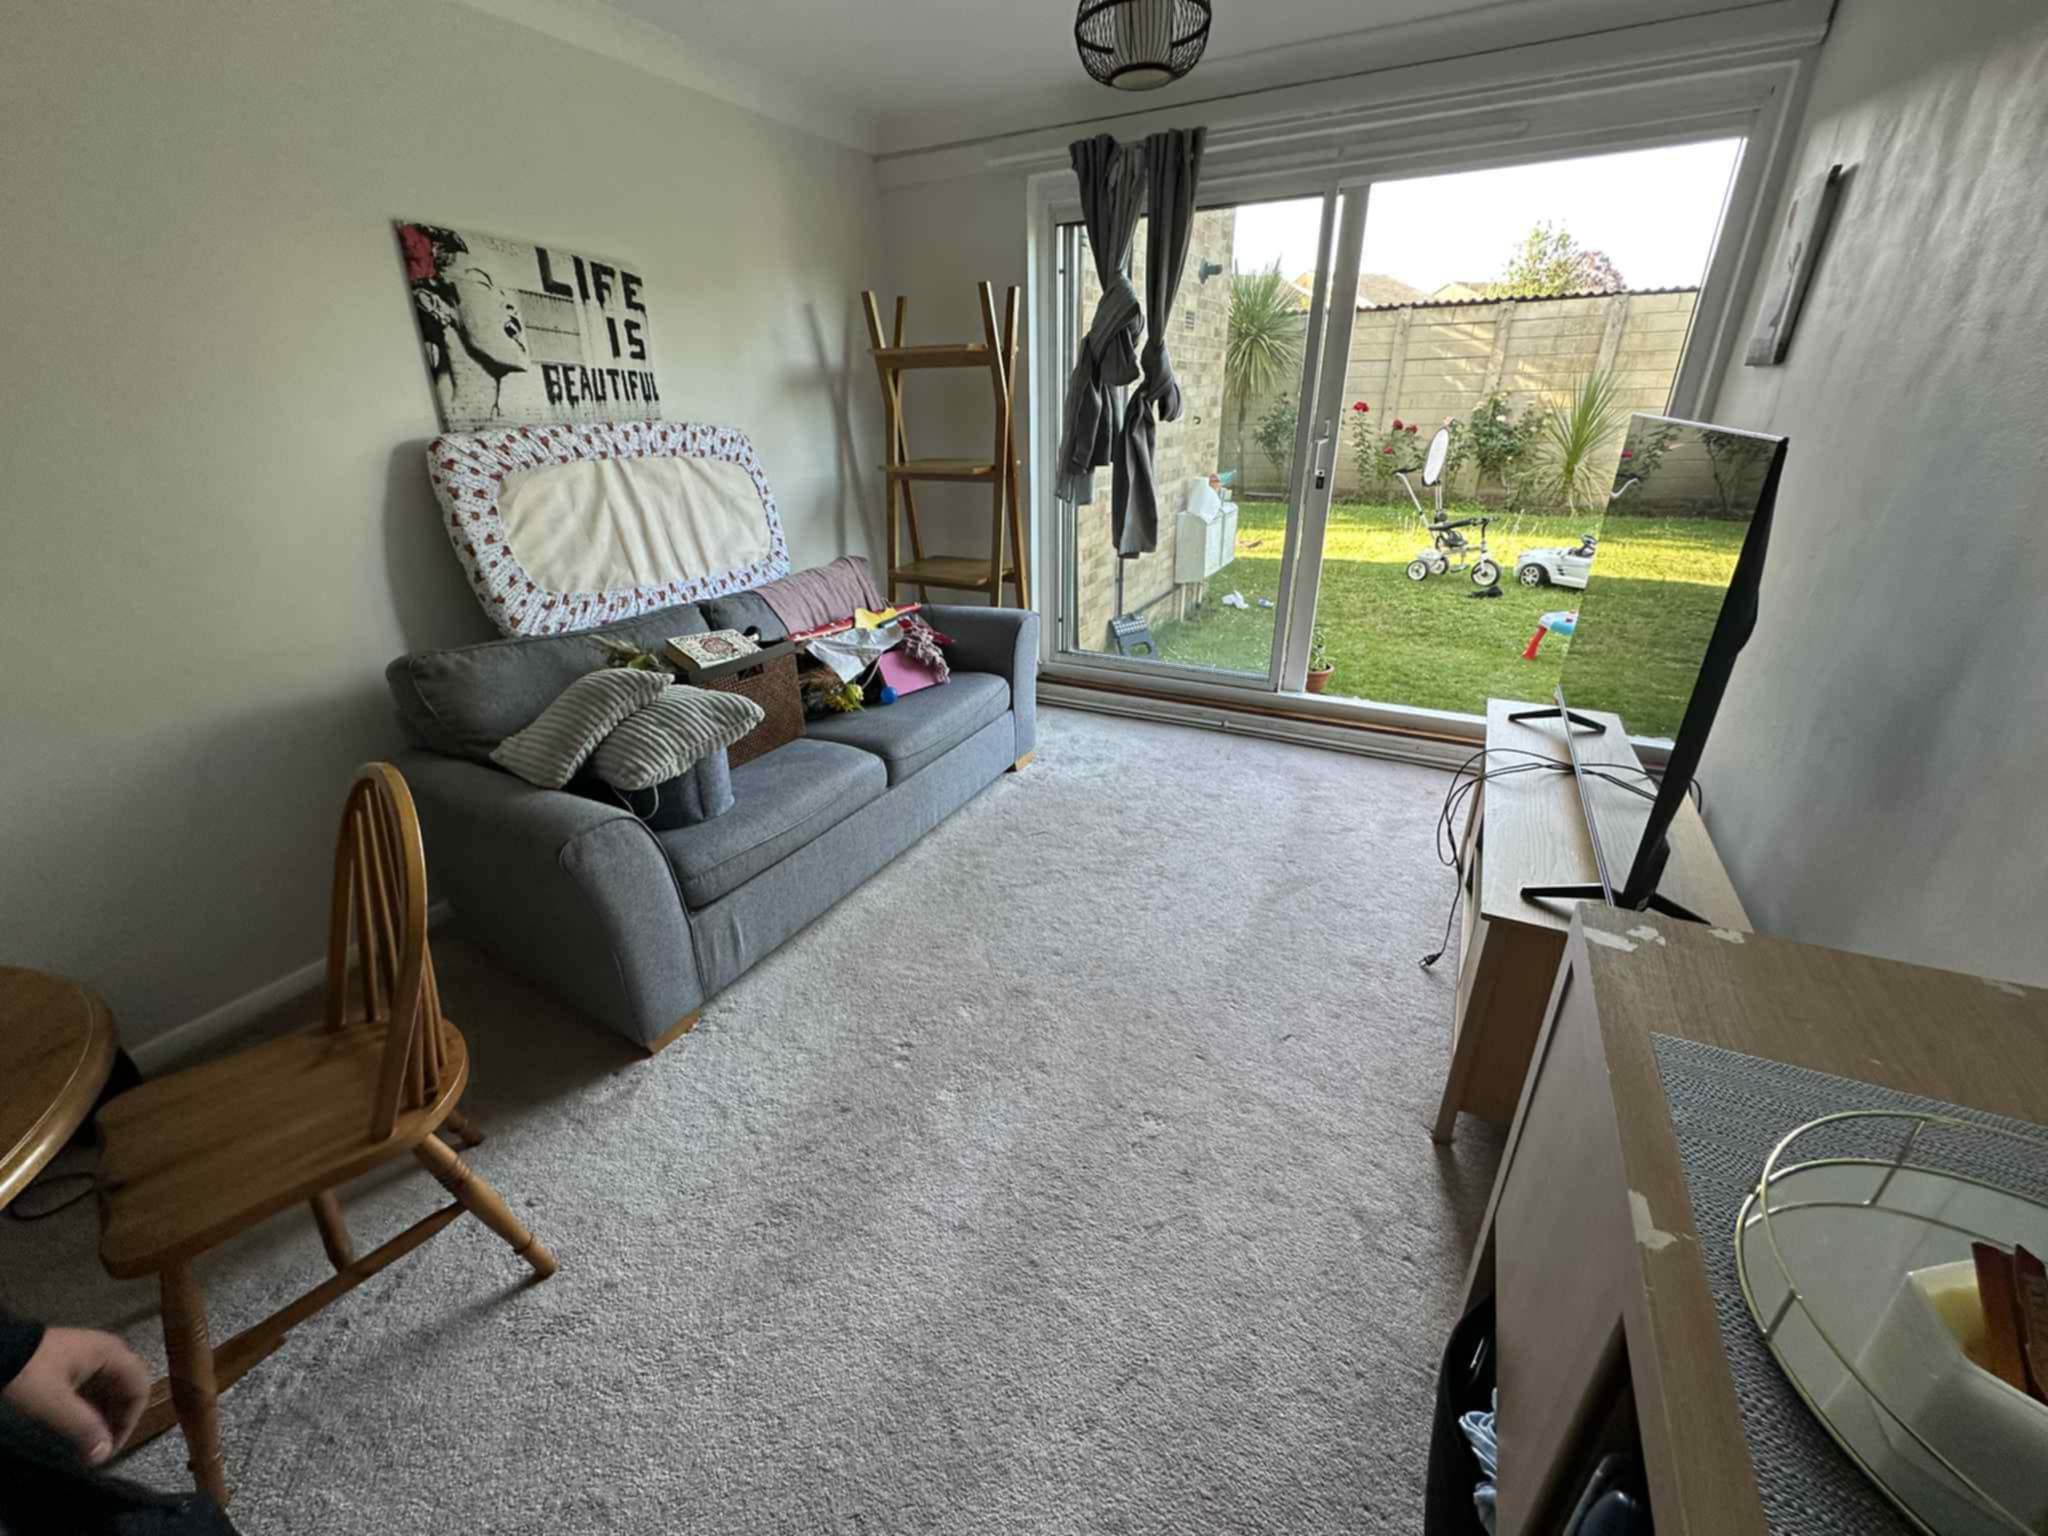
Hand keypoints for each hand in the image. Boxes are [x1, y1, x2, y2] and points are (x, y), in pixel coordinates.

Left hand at [2, 1327, 149, 1465]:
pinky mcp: (74, 1362)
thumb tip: (104, 1456)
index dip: (130, 1421)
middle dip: (116, 1421)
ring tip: (85, 1440)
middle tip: (98, 1447)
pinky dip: (91, 1408)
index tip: (109, 1448)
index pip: (139, 1390)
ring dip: (103, 1416)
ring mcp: (91, 1355)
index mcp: (112, 1354)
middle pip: (127, 1390)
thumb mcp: (54, 1403)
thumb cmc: (29, 1374)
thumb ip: (83, 1427)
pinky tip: (75, 1424)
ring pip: (110, 1390)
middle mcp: (108, 1351)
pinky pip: (95, 1388)